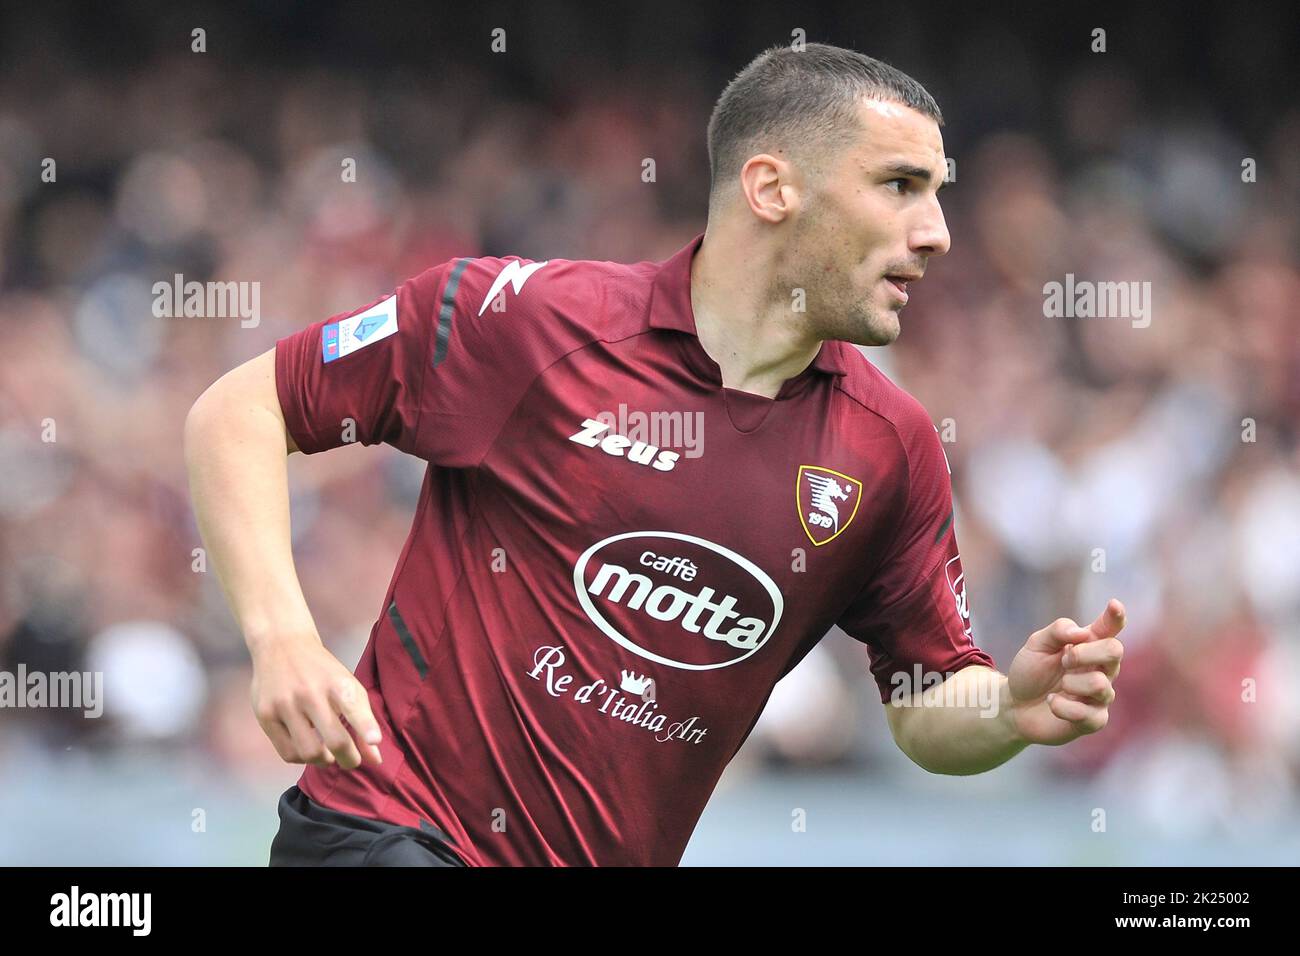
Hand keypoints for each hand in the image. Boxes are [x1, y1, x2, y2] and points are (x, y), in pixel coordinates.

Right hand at [250, 633, 383, 768]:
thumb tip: (376, 760)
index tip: (375, 741)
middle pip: (334, 740)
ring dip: (324, 761)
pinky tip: (309, 749)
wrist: (283, 645)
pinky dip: (302, 758)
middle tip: (352, 762)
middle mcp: (310, 692)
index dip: (366, 727)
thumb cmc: (323, 672)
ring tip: (329, 756)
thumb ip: (363, 721)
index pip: (353, 706)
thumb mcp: (347, 686)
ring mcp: (285, 704)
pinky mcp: (265, 715)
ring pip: (310, 752)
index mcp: (337, 682)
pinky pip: (288, 753)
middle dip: (349, 759)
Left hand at [1006, 599, 1125, 745]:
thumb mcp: (1036, 645)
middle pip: (1114, 651)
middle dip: (1083, 653)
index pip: (1110, 628)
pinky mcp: (1094, 720)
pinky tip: (1053, 702)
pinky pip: (1087, 713)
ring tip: (1059, 686)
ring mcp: (1101, 696)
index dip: (1116, 616)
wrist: (1014, 706)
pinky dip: (1061, 706)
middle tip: (1064, 660)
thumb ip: (1057, 631)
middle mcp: (1102, 669)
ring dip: (1071, 683)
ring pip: (1100, 684)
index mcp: (1090, 646)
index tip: (1114, 604)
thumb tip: (1080, 633)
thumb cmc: (1030, 672)